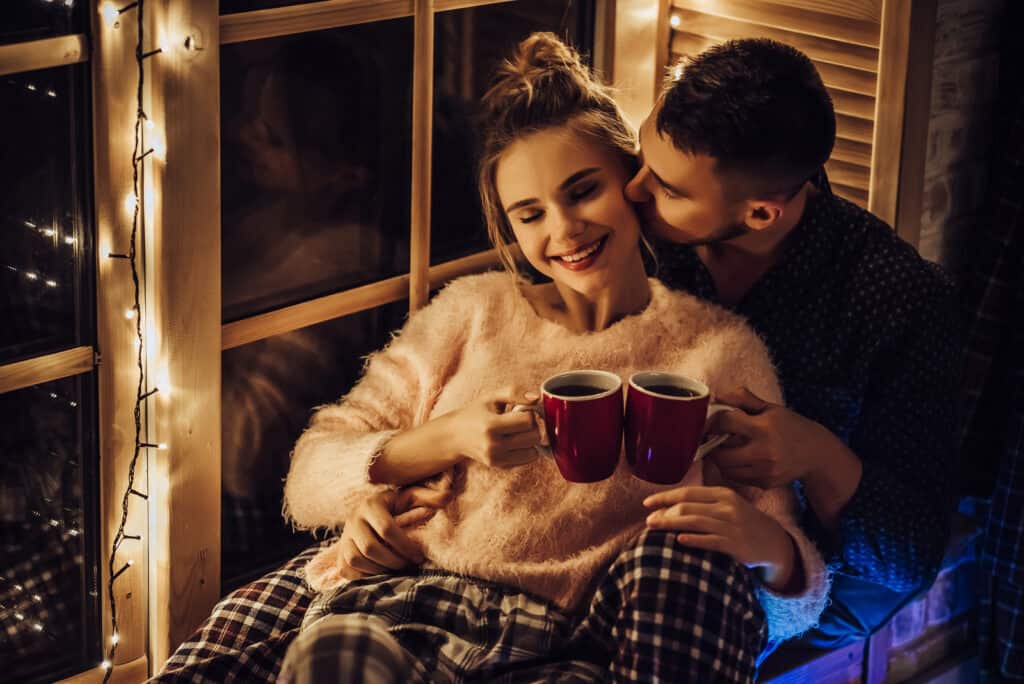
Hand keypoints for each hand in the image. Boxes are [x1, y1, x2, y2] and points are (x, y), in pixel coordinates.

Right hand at [336, 480, 451, 579]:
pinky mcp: (339, 555)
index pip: (387, 529)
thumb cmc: (394, 509)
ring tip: (395, 569)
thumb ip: (428, 497)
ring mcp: (343, 539)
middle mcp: (352, 520)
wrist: (366, 518)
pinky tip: (381, 573)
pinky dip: (365, 576)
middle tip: (408, 565)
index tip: (418, 556)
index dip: (405, 546)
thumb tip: (449, 496)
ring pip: (356, 560)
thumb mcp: (409, 498)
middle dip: (393, 561)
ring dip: (379, 570)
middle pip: (370, 548)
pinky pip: (347, 571)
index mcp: (370, 505)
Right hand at [446, 389, 546, 468]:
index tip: (521, 410)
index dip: (529, 413)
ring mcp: (497, 459)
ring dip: (531, 439)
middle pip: (534, 436)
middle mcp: (493, 445)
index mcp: (490, 425)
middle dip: (533, 426)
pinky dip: (527, 449)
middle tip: (522, 420)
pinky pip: (529, 459)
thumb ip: (514, 392)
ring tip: (518, 431)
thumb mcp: (491, 397)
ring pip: (534, 450)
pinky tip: (516, 441)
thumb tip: (536, 398)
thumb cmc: (475, 413)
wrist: (455, 436)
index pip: (528, 420)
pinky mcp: (501, 466)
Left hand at [643, 485, 794, 583]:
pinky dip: (693, 539)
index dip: (665, 497)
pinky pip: (709, 540)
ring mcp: (732, 525)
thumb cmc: (742, 522)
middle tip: (648, 521)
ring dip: (671, 524)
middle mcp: (727, 507)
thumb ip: (703, 502)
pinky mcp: (735, 544)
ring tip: (654, 528)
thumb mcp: (727, 504)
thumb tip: (668, 505)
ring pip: (694, 522)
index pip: (687, 492)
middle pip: (687, 507)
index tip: (646, 503)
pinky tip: (678, 540)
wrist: (773, 542)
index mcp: (722, 494)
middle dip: (664, 513)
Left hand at [707, 387, 836, 488]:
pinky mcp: (765, 483)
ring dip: (719, 458)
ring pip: (725, 468)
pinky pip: (736, 478)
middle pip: (720, 453)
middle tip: (713, 438)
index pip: (725, 423)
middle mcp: (763, 451)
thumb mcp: (769, 408)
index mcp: (763, 428)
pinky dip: (731, 469)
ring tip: (724, 448)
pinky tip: (738, 459)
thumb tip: (717, 397)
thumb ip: (742, 398)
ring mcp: (764, 470)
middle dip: (712, 445)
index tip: (713, 421)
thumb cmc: (790, 426)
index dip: (714, 421)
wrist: (816, 454)